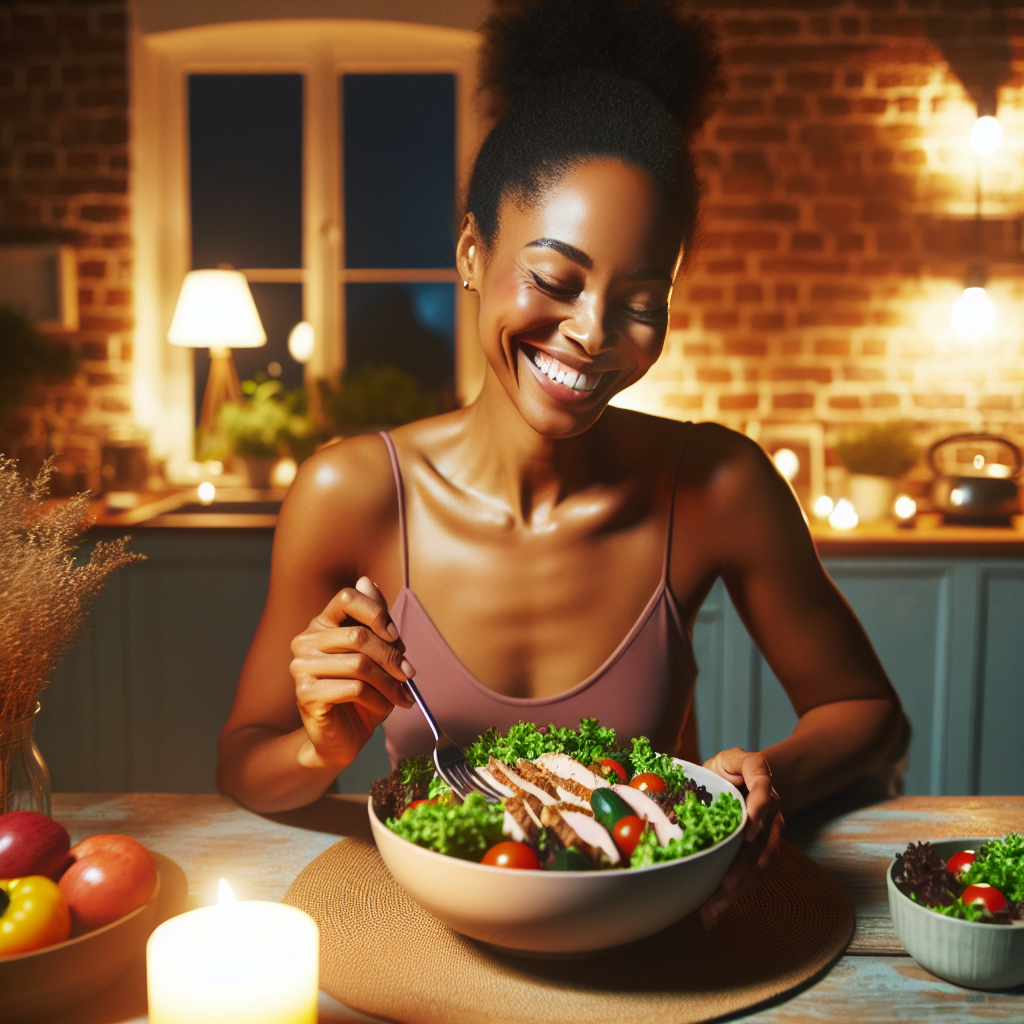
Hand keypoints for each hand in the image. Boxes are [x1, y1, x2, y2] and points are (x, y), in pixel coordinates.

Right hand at [290, 577, 413, 769]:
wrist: (341, 738)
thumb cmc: (361, 694)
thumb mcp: (375, 655)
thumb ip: (374, 621)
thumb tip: (367, 581)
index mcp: (322, 624)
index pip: (347, 597)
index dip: (376, 612)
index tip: (396, 636)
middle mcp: (306, 640)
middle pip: (359, 635)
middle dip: (392, 657)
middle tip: (409, 674)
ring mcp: (301, 666)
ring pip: (359, 664)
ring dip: (389, 683)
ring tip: (401, 696)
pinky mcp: (306, 693)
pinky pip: (353, 689)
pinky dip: (378, 700)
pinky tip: (384, 708)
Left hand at [698, 747, 783, 929]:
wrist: (742, 775)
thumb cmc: (721, 768)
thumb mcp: (712, 761)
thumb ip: (699, 772)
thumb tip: (660, 791)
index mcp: (756, 772)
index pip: (763, 788)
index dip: (759, 808)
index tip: (748, 830)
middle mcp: (770, 800)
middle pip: (764, 836)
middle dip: (744, 864)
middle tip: (724, 885)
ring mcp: (771, 825)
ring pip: (762, 860)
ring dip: (740, 886)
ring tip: (715, 907)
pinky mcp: (764, 845)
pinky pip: (756, 871)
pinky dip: (736, 892)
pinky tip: (715, 912)